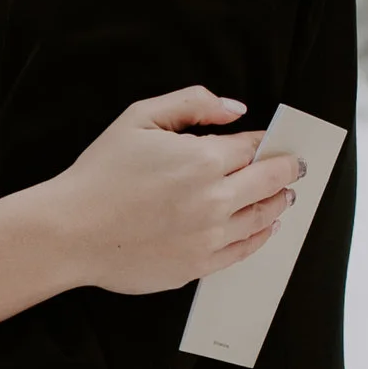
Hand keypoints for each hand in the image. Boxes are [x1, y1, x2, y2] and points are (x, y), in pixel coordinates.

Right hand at [48, 90, 301, 296]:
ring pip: (263, 217)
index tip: (273, 141)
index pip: (254, 147)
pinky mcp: (198, 266)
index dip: (266, 141)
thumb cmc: (99, 173)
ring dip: (279, 202)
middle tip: (297, 165)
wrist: (69, 231)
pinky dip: (262, 236)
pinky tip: (267, 227)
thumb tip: (235, 108)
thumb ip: (191, 103)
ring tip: (285, 195)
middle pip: (270, 181)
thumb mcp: (139, 118)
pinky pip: (245, 251)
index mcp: (202, 160)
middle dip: (288, 170)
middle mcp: (214, 200)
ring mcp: (209, 237)